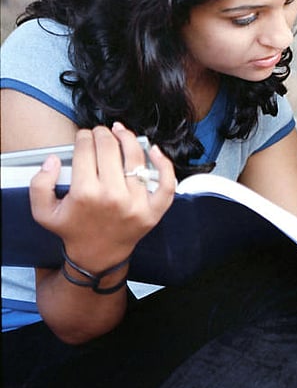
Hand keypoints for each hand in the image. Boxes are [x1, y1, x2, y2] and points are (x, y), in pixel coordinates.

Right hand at [29, 124, 175, 271]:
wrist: (97, 256)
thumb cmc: (73, 230)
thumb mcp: (44, 212)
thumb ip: (40, 185)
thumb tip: (53, 160)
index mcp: (85, 194)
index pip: (86, 150)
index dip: (83, 137)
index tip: (83, 135)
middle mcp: (112, 196)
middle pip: (110, 149)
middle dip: (102, 134)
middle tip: (99, 132)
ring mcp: (136, 203)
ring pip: (136, 158)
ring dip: (128, 138)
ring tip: (120, 132)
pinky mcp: (153, 210)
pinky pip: (166, 183)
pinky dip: (164, 164)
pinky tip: (153, 150)